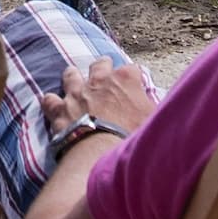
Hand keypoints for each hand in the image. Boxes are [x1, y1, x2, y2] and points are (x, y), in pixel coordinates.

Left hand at [40, 57, 159, 150]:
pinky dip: (51, 102)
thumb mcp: (155, 121)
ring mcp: (76, 93)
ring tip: (74, 80)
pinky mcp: (59, 110)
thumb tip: (167, 108)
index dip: (133, 79)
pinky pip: (49, 99)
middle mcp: (99, 80)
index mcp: (125, 80)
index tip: (134, 86)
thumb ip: (156, 109)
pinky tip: (53, 106)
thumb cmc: (133, 138)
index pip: (132, 70)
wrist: (101, 153)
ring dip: (73, 78)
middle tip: (104, 72)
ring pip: (71, 75)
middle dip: (103, 67)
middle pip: (100, 64)